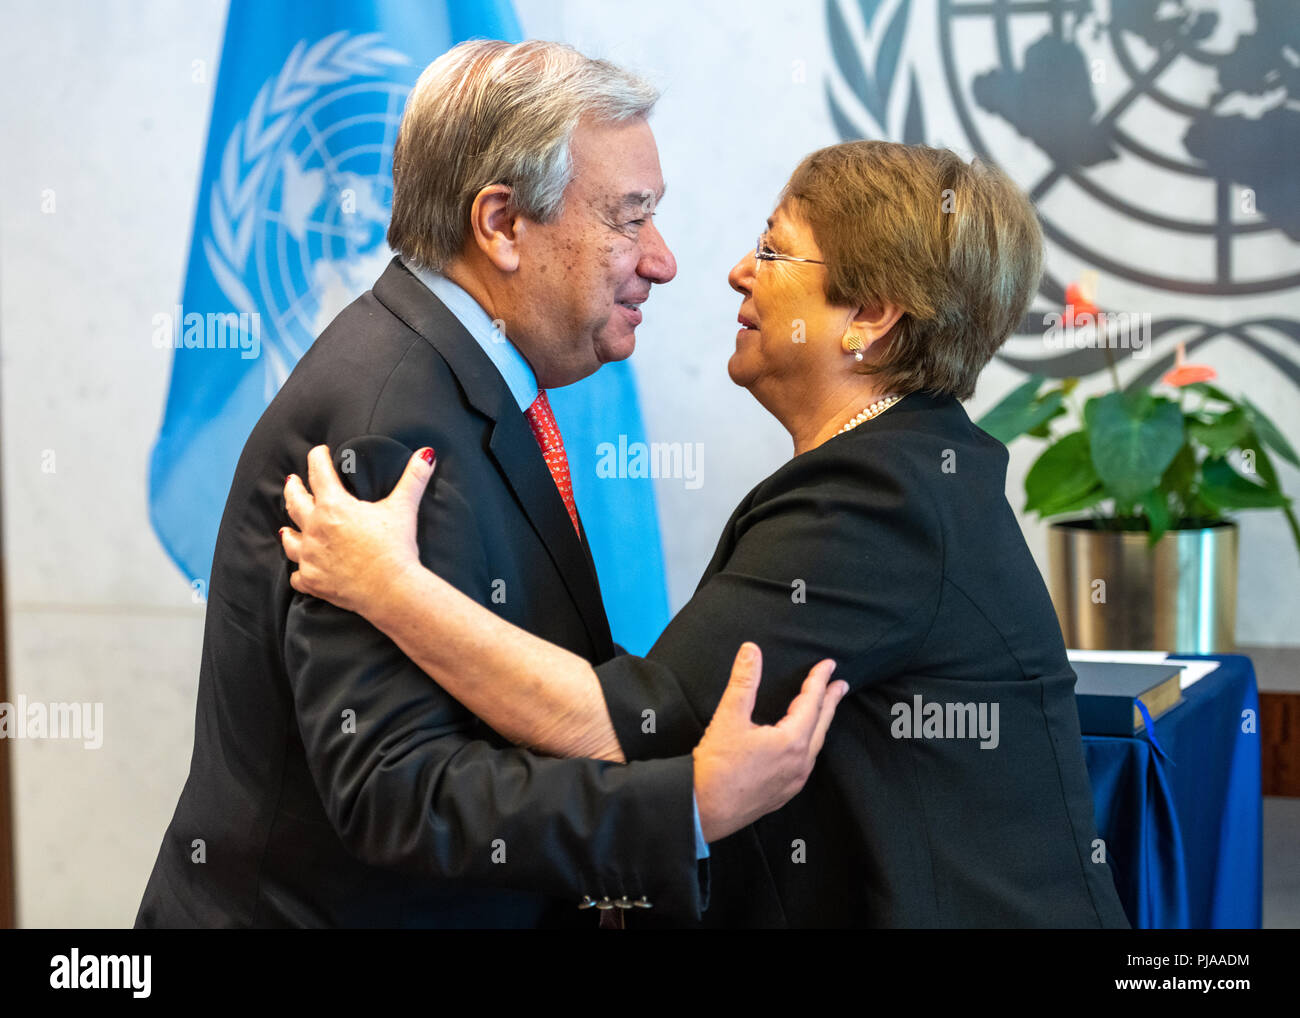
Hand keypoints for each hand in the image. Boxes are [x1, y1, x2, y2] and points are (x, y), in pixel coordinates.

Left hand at [281, 445, 434, 614]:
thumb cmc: (395, 547)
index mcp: (333, 506)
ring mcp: (310, 556)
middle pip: (294, 502)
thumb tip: (427, 453)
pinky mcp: (313, 581)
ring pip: (289, 539)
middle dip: (293, 489)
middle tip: (292, 481)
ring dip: (288, 530)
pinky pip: (298, 575)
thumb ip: (413, 478)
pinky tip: (301, 570)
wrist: (390, 590)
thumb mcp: (404, 508)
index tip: (320, 452)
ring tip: (286, 527)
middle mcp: (314, 528)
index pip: (318, 472)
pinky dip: (299, 571)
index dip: (318, 457)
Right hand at [692, 642, 846, 843]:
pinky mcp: (784, 793)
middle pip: (821, 724)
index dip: (819, 680)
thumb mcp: (729, 717)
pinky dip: (810, 744)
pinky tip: (803, 745)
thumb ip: (744, 681)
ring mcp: (794, 780)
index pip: (811, 702)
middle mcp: (799, 763)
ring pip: (815, 745)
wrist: (703, 810)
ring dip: (821, 724)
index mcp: (791, 741)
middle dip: (830, 702)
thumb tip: (751, 650)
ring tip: (824, 711)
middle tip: (840, 685)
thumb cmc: (716, 767)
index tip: (828, 665)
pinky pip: (806, 763)